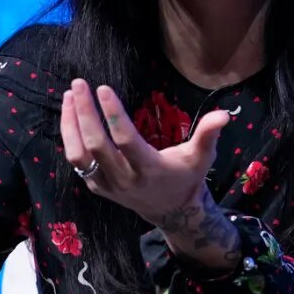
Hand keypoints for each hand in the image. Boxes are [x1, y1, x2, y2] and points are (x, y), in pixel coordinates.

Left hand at [60, 78, 230, 225]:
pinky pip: (77, 162)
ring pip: (79, 155)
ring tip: (70, 95)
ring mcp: (107, 185)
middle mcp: (125, 179)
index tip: (103, 88)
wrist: (170, 210)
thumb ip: (208, 135)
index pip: (125, 140)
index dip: (113, 115)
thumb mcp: (201, 157)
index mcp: (150, 169)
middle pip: (97, 145)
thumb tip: (224, 114)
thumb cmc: (186, 176)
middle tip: (79, 84)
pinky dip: (70, 137)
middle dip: (85, 113)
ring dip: (70, 124)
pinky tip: (70, 114)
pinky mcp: (96, 186)